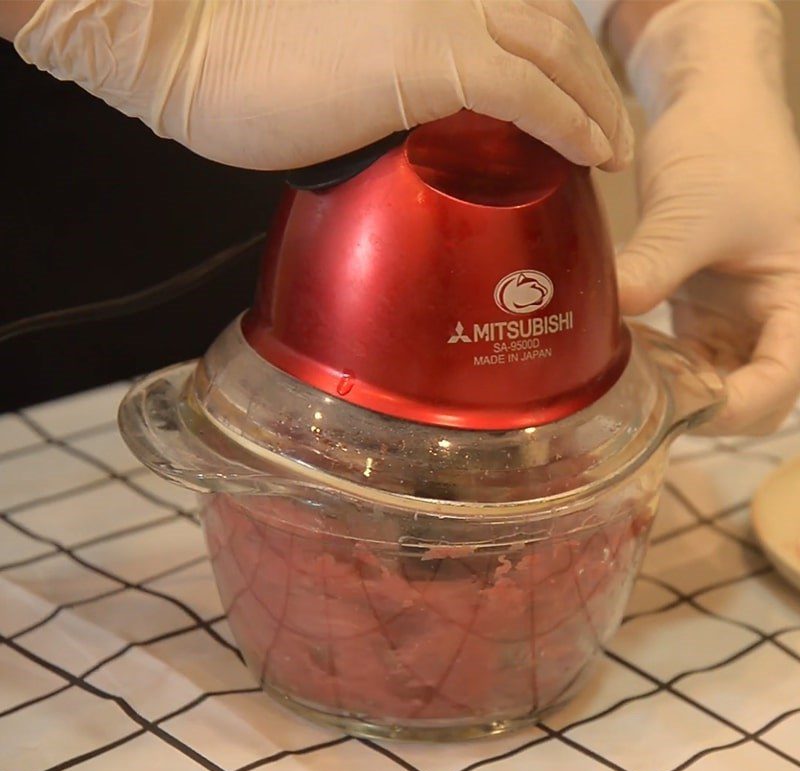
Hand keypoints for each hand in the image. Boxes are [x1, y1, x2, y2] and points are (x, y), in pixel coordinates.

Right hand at [12, 0, 631, 170]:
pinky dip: (570, 121)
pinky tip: (593, 151)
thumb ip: (392, 76)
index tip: (580, 102)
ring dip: (595, 103)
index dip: (562, 55)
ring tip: (614, 148)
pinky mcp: (432, 54)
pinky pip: (529, 90)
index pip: (520, 12)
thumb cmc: (243, 64)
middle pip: (552, 25)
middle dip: (592, 79)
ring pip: (555, 50)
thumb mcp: (335, 57)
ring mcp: (443, 11)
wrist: (189, 51)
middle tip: (612, 131)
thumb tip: (408, 119)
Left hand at [614, 0, 799, 434]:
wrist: (713, 111)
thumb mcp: (693, 211)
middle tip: (644, 399)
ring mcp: (742, 318)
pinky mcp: (709, 312)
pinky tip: (624, 357)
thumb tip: (605, 318)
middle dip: (704, 408)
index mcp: (799, 298)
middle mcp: (776, 317)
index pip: (783, 378)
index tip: (679, 407)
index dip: (736, 406)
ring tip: (627, 378)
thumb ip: (655, 266)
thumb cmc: (726, 151)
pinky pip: (690, 360)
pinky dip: (661, 368)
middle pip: (754, 395)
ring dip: (678, 391)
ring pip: (718, 382)